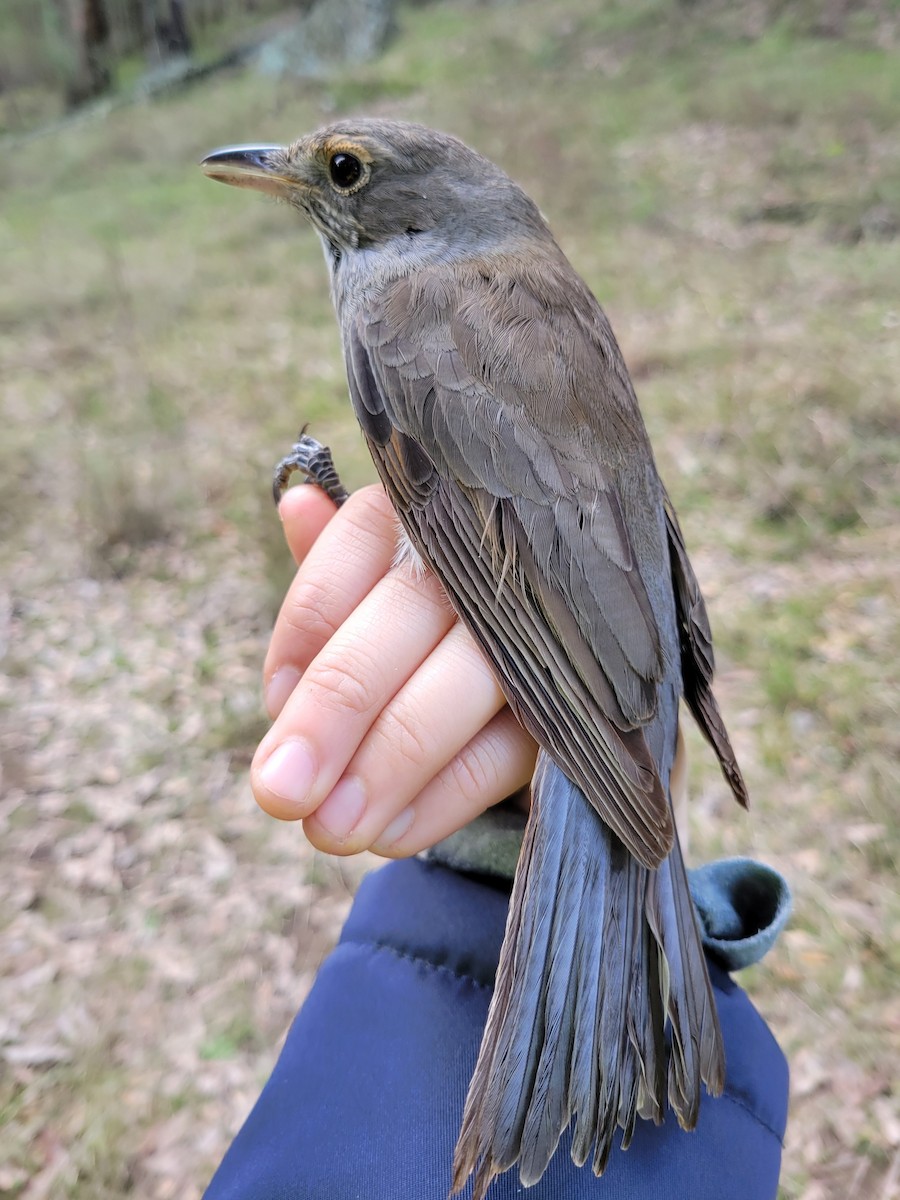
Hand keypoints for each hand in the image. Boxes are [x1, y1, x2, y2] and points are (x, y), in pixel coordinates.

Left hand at [251, 484, 536, 857]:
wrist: (555, 648)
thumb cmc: (439, 615)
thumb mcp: (386, 577)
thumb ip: (333, 562)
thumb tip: (296, 504)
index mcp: (429, 511)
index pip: (356, 549)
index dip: (305, 633)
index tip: (273, 702)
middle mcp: (489, 555)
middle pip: (404, 617)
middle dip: (334, 710)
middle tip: (279, 793)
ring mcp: (541, 629)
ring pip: (461, 686)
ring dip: (387, 765)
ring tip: (329, 831)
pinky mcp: (575, 703)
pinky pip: (508, 753)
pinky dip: (444, 798)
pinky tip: (389, 833)